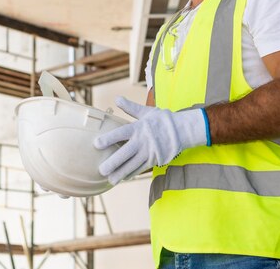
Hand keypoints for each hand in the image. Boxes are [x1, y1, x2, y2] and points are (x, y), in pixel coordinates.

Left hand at [93, 97, 207, 184]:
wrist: (182, 130)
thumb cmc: (162, 120)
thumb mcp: (147, 111)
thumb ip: (131, 107)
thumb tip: (117, 98)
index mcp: (139, 128)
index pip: (121, 133)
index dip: (109, 139)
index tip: (96, 144)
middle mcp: (142, 141)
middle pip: (125, 153)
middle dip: (113, 162)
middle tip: (101, 170)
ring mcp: (149, 152)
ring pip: (132, 165)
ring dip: (121, 173)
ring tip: (110, 180)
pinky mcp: (154, 160)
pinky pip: (141, 168)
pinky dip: (131, 173)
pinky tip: (123, 178)